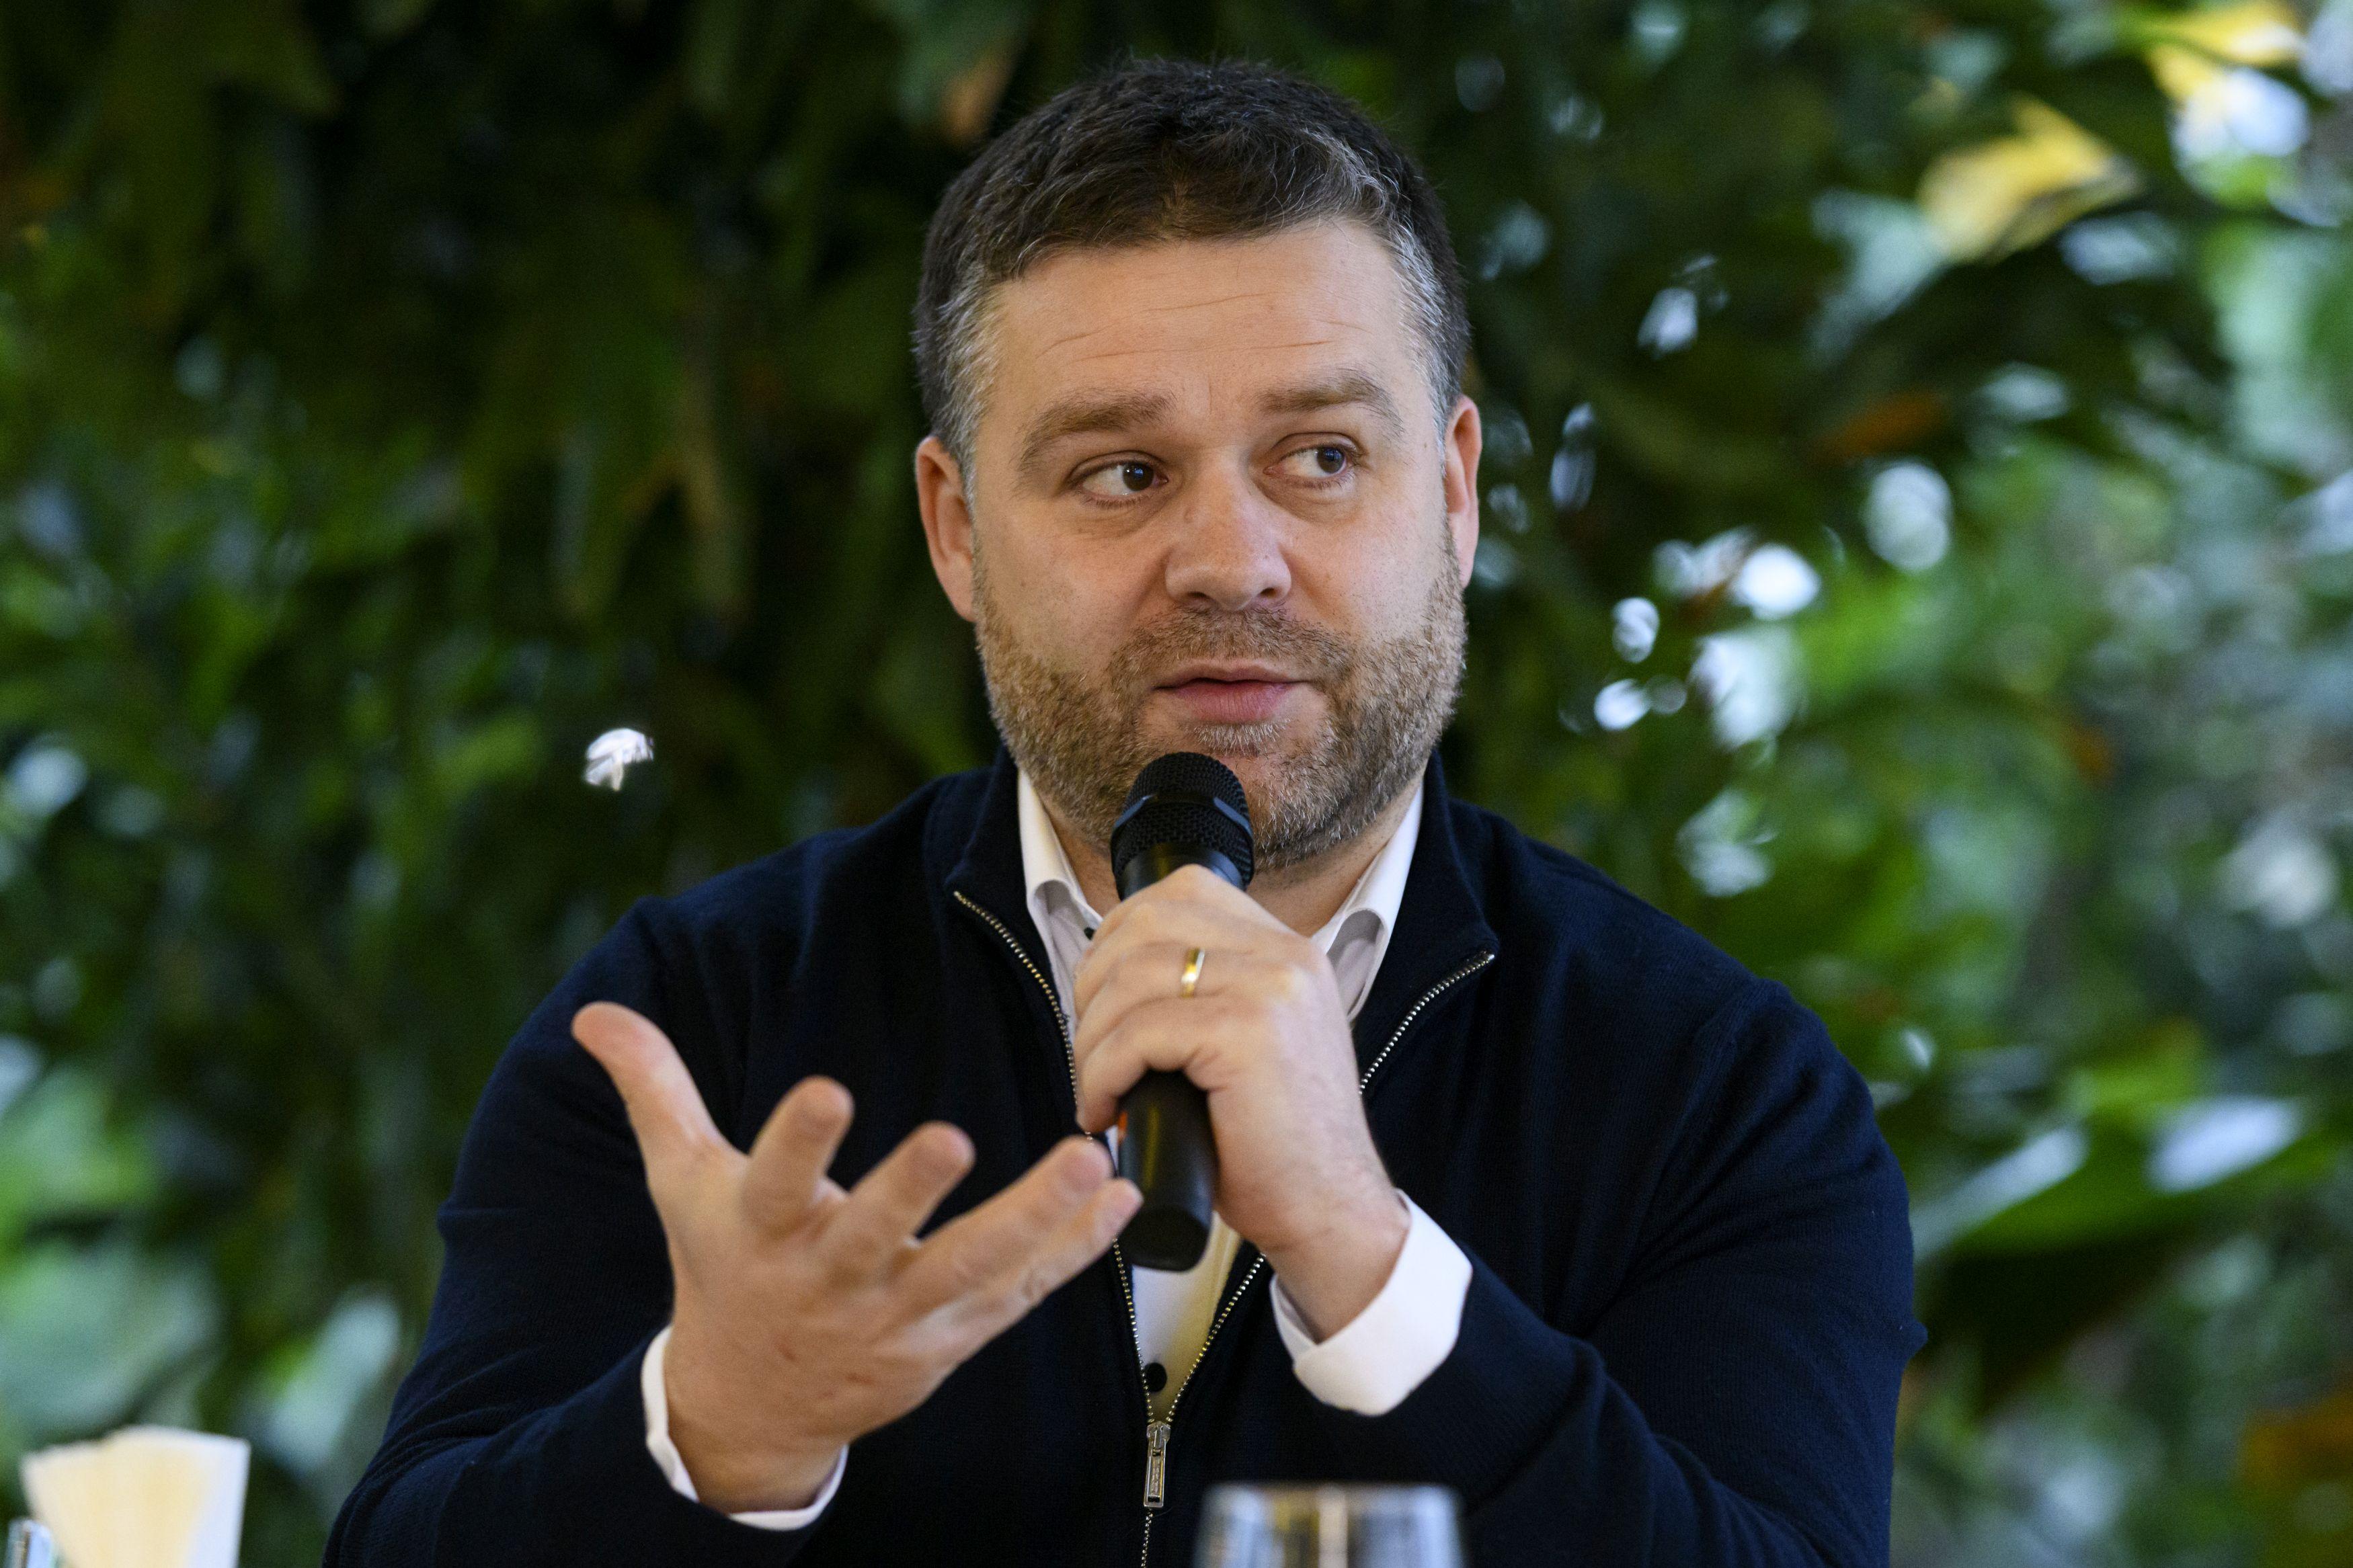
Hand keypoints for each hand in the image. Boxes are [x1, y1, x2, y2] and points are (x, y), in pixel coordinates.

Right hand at [571, 1002, 1140, 1512]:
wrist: (751, 1407)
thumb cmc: (725, 1269)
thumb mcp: (682, 1182)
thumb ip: (656, 1091)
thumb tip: (594, 1015)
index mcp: (763, 1232)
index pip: (774, 1180)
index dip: (798, 1140)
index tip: (825, 1091)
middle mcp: (831, 1279)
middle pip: (873, 1235)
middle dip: (908, 1191)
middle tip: (949, 1137)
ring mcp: (898, 1318)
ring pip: (972, 1270)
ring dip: (1035, 1220)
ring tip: (1090, 1164)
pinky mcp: (953, 1341)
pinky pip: (1021, 1295)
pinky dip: (1075, 1252)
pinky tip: (1124, 1201)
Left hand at [1069, 866, 1407, 1337]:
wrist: (1331, 1212)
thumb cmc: (1276, 1147)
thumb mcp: (1250, 1045)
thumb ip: (1207, 996)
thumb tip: (1105, 976)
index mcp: (1288, 951)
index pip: (1183, 891)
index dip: (1119, 935)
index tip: (1101, 995)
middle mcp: (1287, 955)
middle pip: (1146, 921)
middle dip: (1093, 982)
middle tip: (1091, 1046)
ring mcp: (1273, 988)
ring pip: (1132, 975)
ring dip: (1091, 1035)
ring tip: (1097, 1086)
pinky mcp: (1249, 1032)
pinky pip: (1138, 1031)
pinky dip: (1103, 1072)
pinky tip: (1106, 1109)